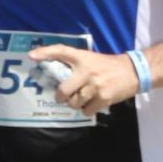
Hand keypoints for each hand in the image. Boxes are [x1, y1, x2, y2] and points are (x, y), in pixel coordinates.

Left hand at [26, 44, 141, 116]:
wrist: (132, 72)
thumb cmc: (106, 65)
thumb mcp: (89, 58)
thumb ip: (73, 63)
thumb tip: (51, 70)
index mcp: (81, 57)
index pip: (60, 50)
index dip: (44, 53)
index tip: (31, 56)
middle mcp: (86, 70)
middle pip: (63, 90)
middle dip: (60, 96)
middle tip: (61, 97)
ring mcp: (95, 85)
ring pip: (74, 102)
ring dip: (75, 104)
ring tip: (80, 99)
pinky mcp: (104, 98)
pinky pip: (86, 111)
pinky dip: (86, 110)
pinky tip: (90, 104)